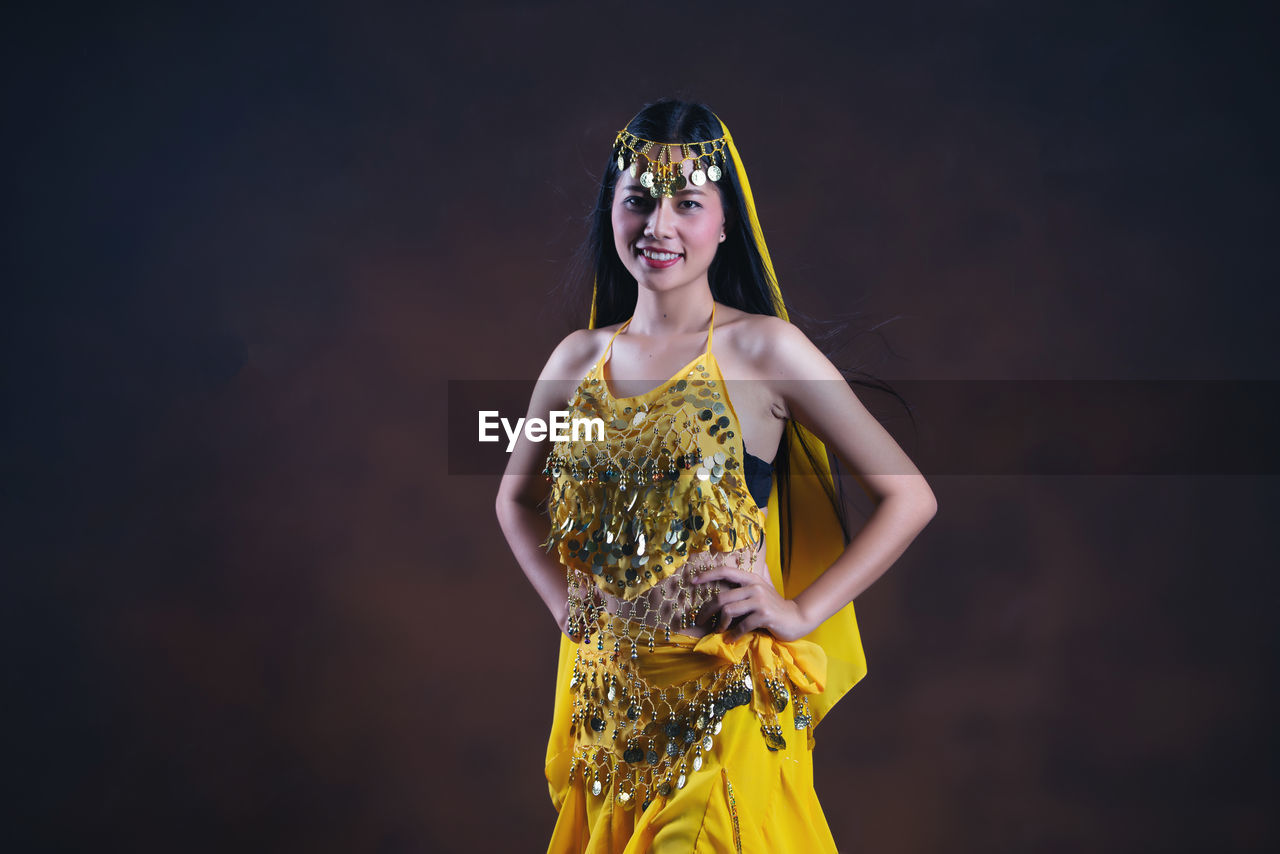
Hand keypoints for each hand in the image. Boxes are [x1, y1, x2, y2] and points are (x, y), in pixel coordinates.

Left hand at [692, 565, 813, 641]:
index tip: (692, 581)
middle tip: (699, 621)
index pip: (725, 571)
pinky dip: (733, 635)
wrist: (797, 618)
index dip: (707, 575)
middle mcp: (754, 586)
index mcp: (751, 578)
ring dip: (720, 624)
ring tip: (719, 631)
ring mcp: (760, 600)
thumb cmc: (774, 607)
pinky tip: (731, 639)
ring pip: (728, 611)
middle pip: (721, 597)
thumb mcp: (760, 591)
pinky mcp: (764, 615)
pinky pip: (741, 625)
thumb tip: (724, 581)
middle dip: (706, 611)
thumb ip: (745, 586)